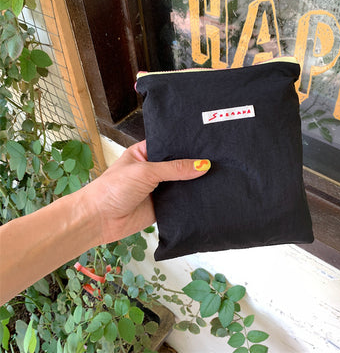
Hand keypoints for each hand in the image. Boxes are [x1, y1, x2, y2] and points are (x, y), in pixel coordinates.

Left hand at [80, 140, 209, 244]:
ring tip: (219, 175)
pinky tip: (207, 194)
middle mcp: (153, 169)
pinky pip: (181, 202)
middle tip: (218, 158)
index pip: (170, 144)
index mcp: (145, 153)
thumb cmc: (113, 188)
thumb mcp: (146, 171)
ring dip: (194, 183)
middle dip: (194, 164)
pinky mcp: (162, 206)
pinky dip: (191, 200)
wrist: (99, 220)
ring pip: (182, 183)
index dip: (187, 144)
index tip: (207, 141)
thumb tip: (203, 165)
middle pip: (179, 165)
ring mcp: (158, 188)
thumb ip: (175, 168)